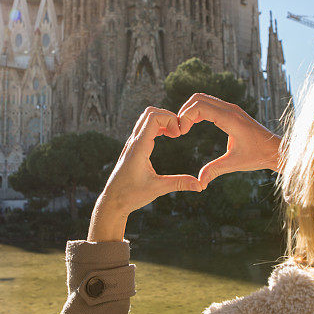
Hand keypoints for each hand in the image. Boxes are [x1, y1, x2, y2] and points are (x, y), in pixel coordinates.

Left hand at [88, 107, 201, 241]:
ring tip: (175, 134)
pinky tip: (168, 137)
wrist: (112, 201)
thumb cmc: (131, 195)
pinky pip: (145, 127)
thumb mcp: (157, 189)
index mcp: (139, 148)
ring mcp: (132, 143)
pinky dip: (158, 126)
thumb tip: (200, 185)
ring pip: (146, 118)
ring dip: (163, 120)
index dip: (170, 119)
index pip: (153, 117)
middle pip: (149, 112)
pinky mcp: (133, 147)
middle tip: (179, 132)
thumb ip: (179, 184)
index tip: (179, 135)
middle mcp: (134, 142)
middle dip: (168, 116)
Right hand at [178, 94, 281, 188]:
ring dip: (190, 110)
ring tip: (184, 128)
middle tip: (179, 130)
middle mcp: (230, 109)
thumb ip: (215, 170)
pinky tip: (194, 126)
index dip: (185, 117)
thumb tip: (199, 183)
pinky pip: (209, 104)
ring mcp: (231, 108)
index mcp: (230, 119)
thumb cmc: (258, 156)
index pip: (200, 106)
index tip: (181, 133)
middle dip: (184, 112)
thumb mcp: (235, 164)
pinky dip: (198, 111)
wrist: (275, 150)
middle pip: (198, 98)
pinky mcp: (231, 112)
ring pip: (203, 99)